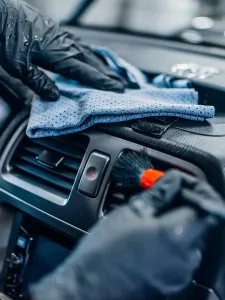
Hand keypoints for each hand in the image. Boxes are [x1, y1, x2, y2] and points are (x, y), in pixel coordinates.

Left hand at [0, 0, 125, 100]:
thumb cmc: (5, 37)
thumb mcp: (18, 66)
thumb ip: (39, 82)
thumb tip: (56, 96)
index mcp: (58, 54)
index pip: (86, 72)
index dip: (102, 82)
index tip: (118, 89)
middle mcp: (64, 44)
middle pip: (92, 62)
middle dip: (108, 75)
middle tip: (123, 85)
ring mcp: (62, 35)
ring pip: (88, 52)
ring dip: (101, 65)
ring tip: (112, 74)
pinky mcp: (57, 31)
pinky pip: (80, 45)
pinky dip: (90, 54)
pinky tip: (91, 57)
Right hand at [29, 171, 221, 299]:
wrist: (88, 287)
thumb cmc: (103, 251)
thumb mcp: (129, 214)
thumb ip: (158, 195)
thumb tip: (173, 180)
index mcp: (176, 235)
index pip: (205, 205)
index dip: (195, 190)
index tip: (180, 184)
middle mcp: (185, 258)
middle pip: (199, 222)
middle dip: (184, 206)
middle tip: (162, 198)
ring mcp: (180, 274)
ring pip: (190, 239)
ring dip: (177, 223)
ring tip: (151, 219)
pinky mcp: (172, 284)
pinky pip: (181, 256)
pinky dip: (172, 242)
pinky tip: (150, 239)